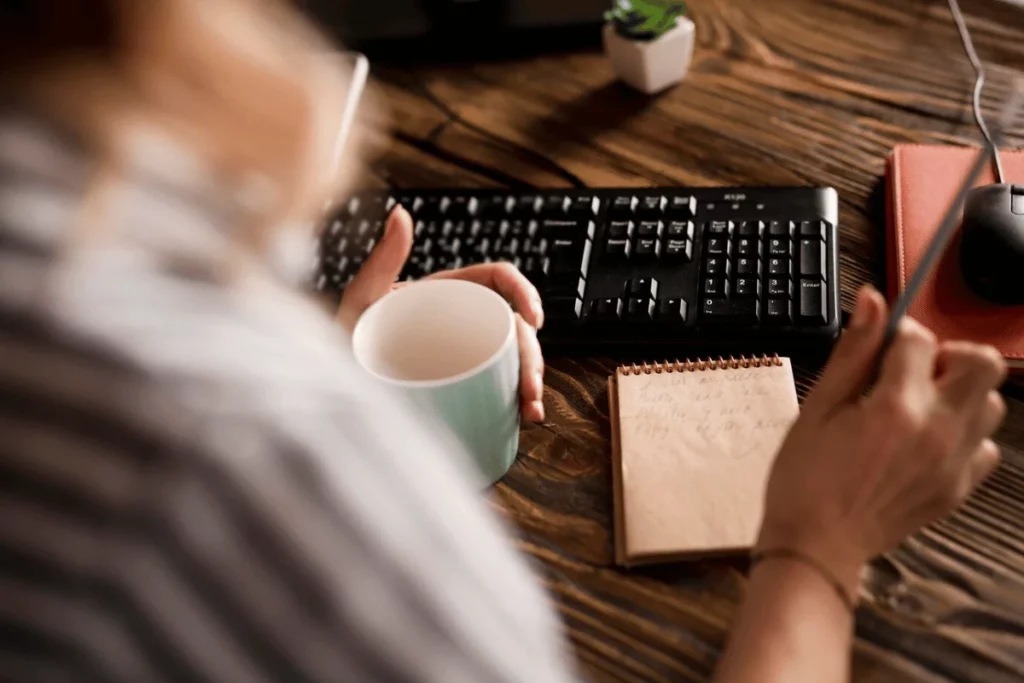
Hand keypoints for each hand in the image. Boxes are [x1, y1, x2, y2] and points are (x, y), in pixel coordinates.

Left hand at [336, 205, 545, 421]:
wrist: (336, 388)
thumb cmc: (346, 340)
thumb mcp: (363, 300)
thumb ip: (383, 259)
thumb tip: (400, 213)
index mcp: (447, 292)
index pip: (498, 281)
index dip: (524, 293)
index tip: (533, 320)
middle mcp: (462, 321)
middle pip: (514, 328)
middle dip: (532, 356)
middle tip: (530, 387)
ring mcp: (466, 354)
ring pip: (513, 360)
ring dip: (531, 384)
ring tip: (529, 411)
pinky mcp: (465, 384)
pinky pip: (499, 388)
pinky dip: (517, 402)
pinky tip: (524, 417)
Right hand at [757, 285, 1006, 591]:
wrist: (816, 546)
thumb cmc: (805, 479)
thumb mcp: (817, 406)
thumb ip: (853, 351)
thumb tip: (872, 301)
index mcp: (895, 407)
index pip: (920, 339)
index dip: (896, 333)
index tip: (877, 345)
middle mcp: (936, 431)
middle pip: (982, 363)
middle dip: (947, 356)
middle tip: (911, 372)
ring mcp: (953, 462)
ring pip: (990, 403)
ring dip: (959, 393)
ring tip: (916, 406)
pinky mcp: (958, 487)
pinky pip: (985, 446)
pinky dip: (964, 434)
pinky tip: (925, 440)